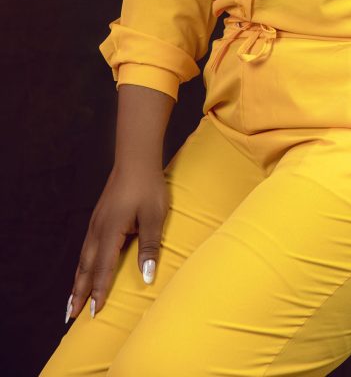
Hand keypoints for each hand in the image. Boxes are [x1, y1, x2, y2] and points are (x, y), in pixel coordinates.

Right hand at [65, 162, 168, 321]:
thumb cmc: (148, 186)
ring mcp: (96, 222)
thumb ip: (149, 246)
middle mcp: (98, 229)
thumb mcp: (154, 216)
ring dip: (78, 280)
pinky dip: (83, 264)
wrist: (136, 158)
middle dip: (79, 292)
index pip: (103, 269)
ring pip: (84, 257)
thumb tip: (147, 276)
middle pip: (86, 267)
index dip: (100, 292)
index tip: (94, 314)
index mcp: (110, 231)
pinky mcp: (99, 216)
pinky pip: (87, 247)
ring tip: (73, 298)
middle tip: (72, 315)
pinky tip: (85, 267)